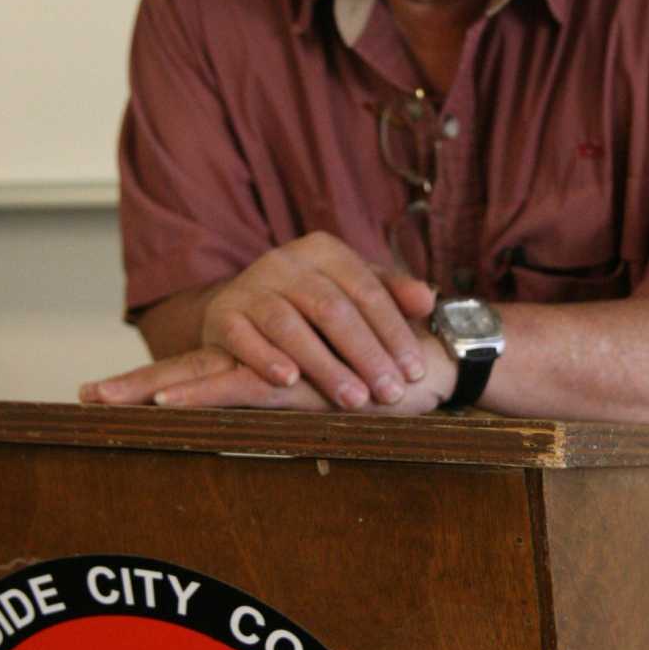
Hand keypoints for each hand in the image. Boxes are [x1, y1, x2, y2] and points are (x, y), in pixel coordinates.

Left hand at [80, 334, 454, 413]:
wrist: (434, 361)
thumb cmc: (385, 379)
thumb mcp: (337, 397)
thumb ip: (309, 399)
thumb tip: (283, 415)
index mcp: (266, 365)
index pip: (203, 370)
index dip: (156, 384)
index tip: (102, 397)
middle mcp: (264, 361)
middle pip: (189, 371)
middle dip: (136, 388)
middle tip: (83, 398)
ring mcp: (278, 368)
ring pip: (204, 379)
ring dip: (153, 392)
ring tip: (105, 402)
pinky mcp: (298, 382)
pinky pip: (243, 389)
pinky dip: (204, 397)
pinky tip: (168, 405)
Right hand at [197, 233, 434, 409]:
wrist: (244, 310)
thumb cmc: (312, 307)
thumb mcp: (353, 292)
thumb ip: (393, 295)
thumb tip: (427, 299)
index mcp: (324, 251)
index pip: (366, 290)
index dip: (394, 332)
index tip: (414, 371)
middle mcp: (284, 261)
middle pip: (331, 308)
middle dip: (366, 354)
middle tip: (390, 393)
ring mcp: (249, 286)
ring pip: (289, 325)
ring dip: (324, 365)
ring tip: (352, 399)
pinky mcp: (221, 315)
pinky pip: (243, 338)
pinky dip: (265, 359)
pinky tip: (290, 382)